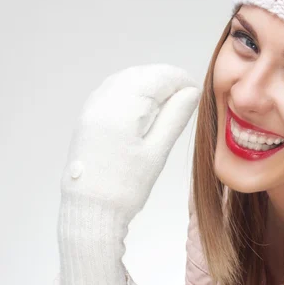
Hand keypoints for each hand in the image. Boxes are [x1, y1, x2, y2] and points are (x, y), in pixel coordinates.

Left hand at [60, 63, 200, 222]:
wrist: (88, 211)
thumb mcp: (157, 151)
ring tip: (166, 102)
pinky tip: (143, 106)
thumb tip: (191, 91)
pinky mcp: (87, 116)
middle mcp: (103, 100)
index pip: (157, 77)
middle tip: (185, 97)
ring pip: (125, 78)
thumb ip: (175, 116)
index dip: (180, 79)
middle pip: (140, 74)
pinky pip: (112, 89)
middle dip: (164, 79)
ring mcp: (92, 107)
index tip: (195, 92)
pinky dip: (131, 89)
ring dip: (147, 83)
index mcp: (122, 108)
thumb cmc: (127, 186)